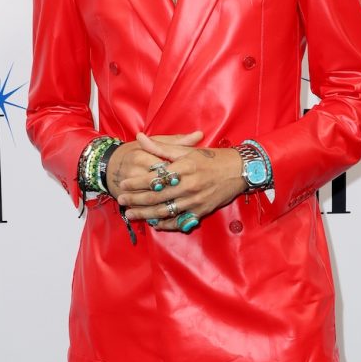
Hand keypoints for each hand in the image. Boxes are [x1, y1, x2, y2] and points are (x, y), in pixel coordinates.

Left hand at [116, 130, 246, 230]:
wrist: (239, 170)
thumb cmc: (212, 158)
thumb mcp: (187, 150)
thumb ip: (161, 147)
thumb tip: (140, 138)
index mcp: (184, 168)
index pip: (154, 178)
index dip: (136, 183)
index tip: (124, 184)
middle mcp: (188, 185)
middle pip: (156, 197)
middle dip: (135, 200)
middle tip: (122, 200)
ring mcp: (195, 200)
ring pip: (165, 211)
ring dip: (145, 214)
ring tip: (131, 214)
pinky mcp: (201, 211)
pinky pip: (180, 221)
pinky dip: (166, 224)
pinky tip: (154, 223)